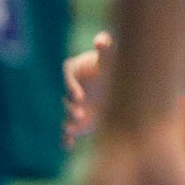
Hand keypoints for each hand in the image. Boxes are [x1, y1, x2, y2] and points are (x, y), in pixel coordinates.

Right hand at [63, 31, 115, 145]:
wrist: (117, 88)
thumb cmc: (112, 68)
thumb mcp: (110, 59)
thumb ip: (106, 49)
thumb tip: (102, 39)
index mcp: (75, 71)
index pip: (68, 78)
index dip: (71, 87)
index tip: (79, 96)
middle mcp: (71, 89)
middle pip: (67, 99)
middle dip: (71, 107)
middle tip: (80, 114)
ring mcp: (73, 105)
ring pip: (68, 115)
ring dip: (69, 122)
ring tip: (73, 128)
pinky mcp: (78, 121)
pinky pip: (68, 131)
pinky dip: (66, 138)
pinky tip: (67, 145)